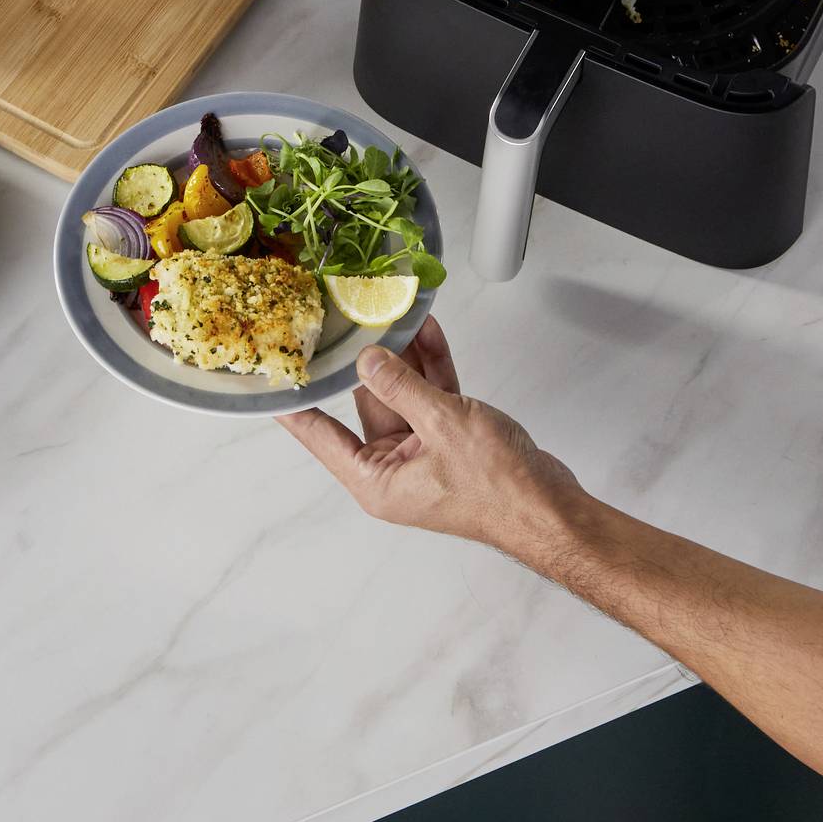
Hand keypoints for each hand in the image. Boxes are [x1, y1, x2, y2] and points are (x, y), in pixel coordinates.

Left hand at [280, 319, 584, 559]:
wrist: (551, 507)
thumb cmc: (499, 489)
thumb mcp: (442, 425)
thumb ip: (402, 386)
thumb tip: (368, 360)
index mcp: (376, 480)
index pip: (320, 435)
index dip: (295, 404)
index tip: (271, 379)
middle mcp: (393, 468)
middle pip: (366, 404)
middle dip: (365, 362)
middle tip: (348, 319)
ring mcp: (424, 452)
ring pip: (404, 394)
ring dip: (404, 357)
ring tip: (393, 314)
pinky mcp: (452, 439)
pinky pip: (433, 396)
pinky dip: (432, 367)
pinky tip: (427, 333)